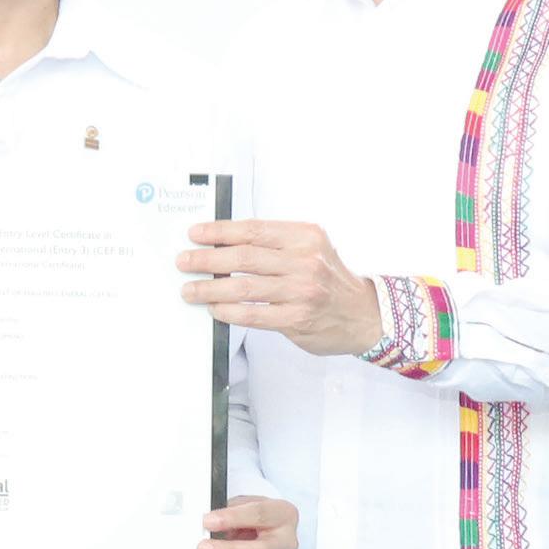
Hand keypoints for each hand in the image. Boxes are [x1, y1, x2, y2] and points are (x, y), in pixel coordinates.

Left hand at [180, 220, 386, 358]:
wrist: (363, 313)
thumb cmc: (329, 280)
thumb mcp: (310, 248)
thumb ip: (274, 244)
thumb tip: (224, 245)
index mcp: (305, 236)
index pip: (253, 230)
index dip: (219, 232)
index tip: (196, 234)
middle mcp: (305, 261)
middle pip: (244, 256)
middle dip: (207, 259)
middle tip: (184, 262)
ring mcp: (301, 291)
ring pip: (244, 287)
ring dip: (210, 289)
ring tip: (190, 290)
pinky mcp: (297, 319)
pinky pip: (253, 314)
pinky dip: (229, 311)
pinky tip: (215, 309)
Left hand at [185, 498, 298, 548]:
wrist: (262, 531)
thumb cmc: (254, 516)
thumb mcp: (242, 504)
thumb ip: (227, 511)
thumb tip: (204, 525)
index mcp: (284, 515)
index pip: (261, 515)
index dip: (233, 518)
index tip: (208, 521)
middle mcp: (286, 543)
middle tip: (203, 548)